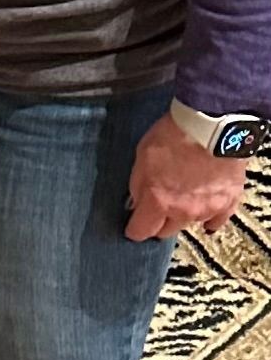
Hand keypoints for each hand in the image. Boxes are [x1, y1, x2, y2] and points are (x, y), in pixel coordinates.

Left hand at [125, 112, 246, 241]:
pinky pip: (216, 220)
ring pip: (189, 224)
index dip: (134, 230)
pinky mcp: (227, 204)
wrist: (211, 128)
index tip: (132, 229)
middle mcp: (183, 212)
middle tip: (155, 212)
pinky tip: (205, 216)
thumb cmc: (173, 135)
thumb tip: (136, 202)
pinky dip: (209, 218)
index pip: (142, 230)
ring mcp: (207, 210)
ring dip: (182, 215)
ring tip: (180, 200)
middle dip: (158, 223)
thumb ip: (138, 184)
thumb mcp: (142, 155)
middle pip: (166, 231)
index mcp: (158, 201)